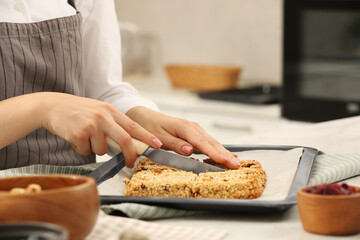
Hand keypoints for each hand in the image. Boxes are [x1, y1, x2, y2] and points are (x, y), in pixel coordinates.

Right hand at [37, 93, 161, 166]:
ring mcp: (91, 125)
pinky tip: (75, 137)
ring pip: (102, 150)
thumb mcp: (99, 110)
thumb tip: (127, 144)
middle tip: (130, 163)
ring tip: (85, 137)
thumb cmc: (78, 110)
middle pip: (125, 140)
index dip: (147, 137)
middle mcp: (103, 117)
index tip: (157, 145)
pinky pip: (86, 152)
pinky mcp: (79, 134)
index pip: (133, 126)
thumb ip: (113, 123)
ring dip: (95, 149)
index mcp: (111, 110)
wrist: (51, 106)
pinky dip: (82, 150)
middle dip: (130, 155)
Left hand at [126, 107, 240, 168]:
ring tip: (235, 161)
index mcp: (183, 127)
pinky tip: (225, 154)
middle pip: (211, 142)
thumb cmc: (149, 126)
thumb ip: (174, 144)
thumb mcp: (158, 137)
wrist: (144, 116)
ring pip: (211, 141)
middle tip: (237, 165)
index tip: (224, 160)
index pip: (201, 142)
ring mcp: (194, 129)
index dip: (213, 152)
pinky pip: (208, 141)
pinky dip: (217, 148)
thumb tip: (190, 151)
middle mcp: (192, 127)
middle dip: (225, 153)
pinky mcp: (193, 132)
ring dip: (224, 151)